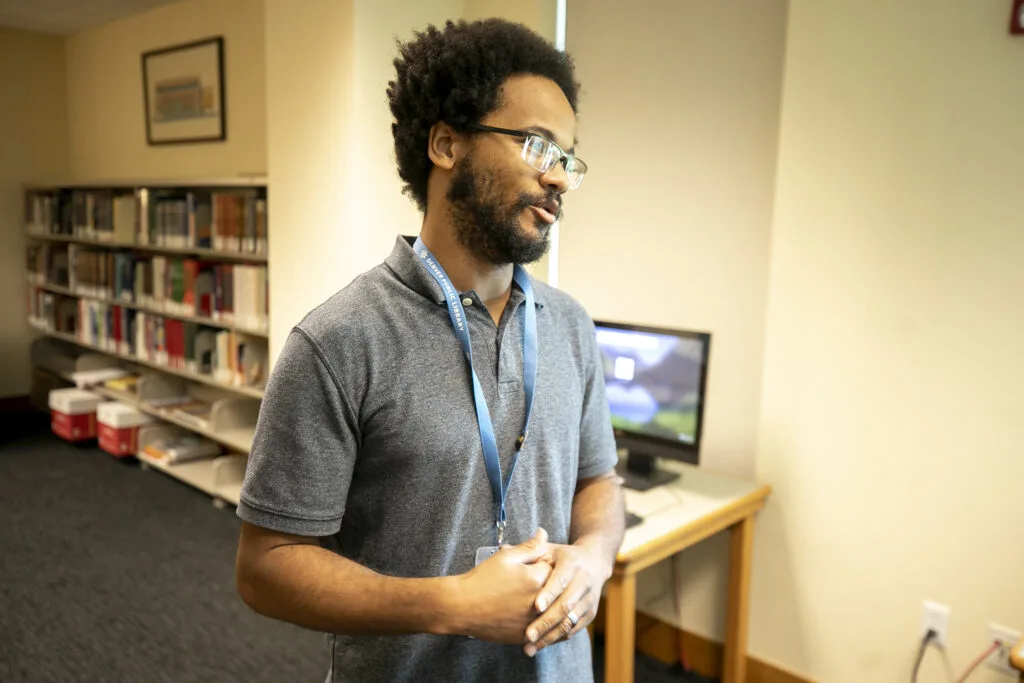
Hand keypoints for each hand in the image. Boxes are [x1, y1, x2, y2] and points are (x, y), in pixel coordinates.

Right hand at [454, 528, 553, 643]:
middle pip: (553, 590)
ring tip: (520, 596)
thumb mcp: (506, 557)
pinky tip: (519, 612)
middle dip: (544, 582)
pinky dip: (534, 620)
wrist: (461, 607)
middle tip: (524, 580)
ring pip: (547, 610)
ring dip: (542, 602)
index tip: (531, 564)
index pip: (553, 567)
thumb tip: (544, 533)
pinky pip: (538, 628)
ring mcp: (532, 621)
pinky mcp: (524, 636)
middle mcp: (540, 602)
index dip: (542, 563)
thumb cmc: (482, 579)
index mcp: (537, 579)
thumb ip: (530, 546)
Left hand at [522, 541, 610, 656]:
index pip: (560, 580)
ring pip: (569, 622)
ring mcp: (589, 599)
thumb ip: (527, 552)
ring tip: (530, 648)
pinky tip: (540, 646)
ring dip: (550, 637)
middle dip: (546, 622)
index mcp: (572, 563)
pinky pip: (573, 630)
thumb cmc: (562, 557)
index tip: (535, 606)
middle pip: (565, 605)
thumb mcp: (548, 550)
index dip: (548, 593)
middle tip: (527, 635)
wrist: (593, 562)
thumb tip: (503, 549)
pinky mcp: (590, 613)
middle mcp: (584, 581)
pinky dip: (557, 639)